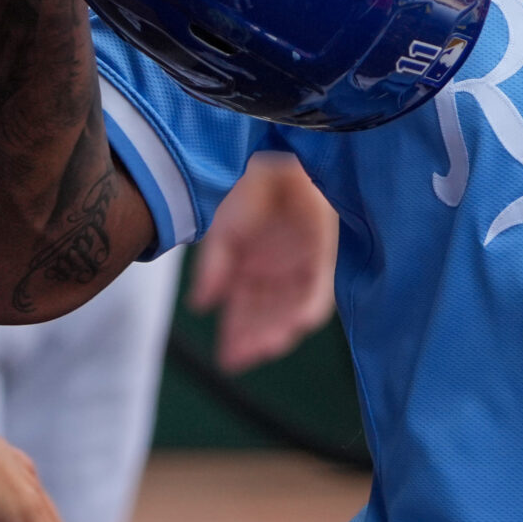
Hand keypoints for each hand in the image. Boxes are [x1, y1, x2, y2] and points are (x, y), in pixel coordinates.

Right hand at [189, 153, 338, 371]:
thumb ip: (213, 266)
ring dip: (277, 331)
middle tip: (243, 359)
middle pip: (265, 318)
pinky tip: (295, 325)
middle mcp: (274, 275)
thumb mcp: (223, 230)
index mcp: (248, 271)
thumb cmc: (251, 192)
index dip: (237, 337)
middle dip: (254, 340)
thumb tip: (200, 305)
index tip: (229, 359)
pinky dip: (306, 311)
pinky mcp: (322, 257)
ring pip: (288, 311)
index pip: (243, 313)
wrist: (285, 161)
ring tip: (266, 347)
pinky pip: (316, 293)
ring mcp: (299, 267)